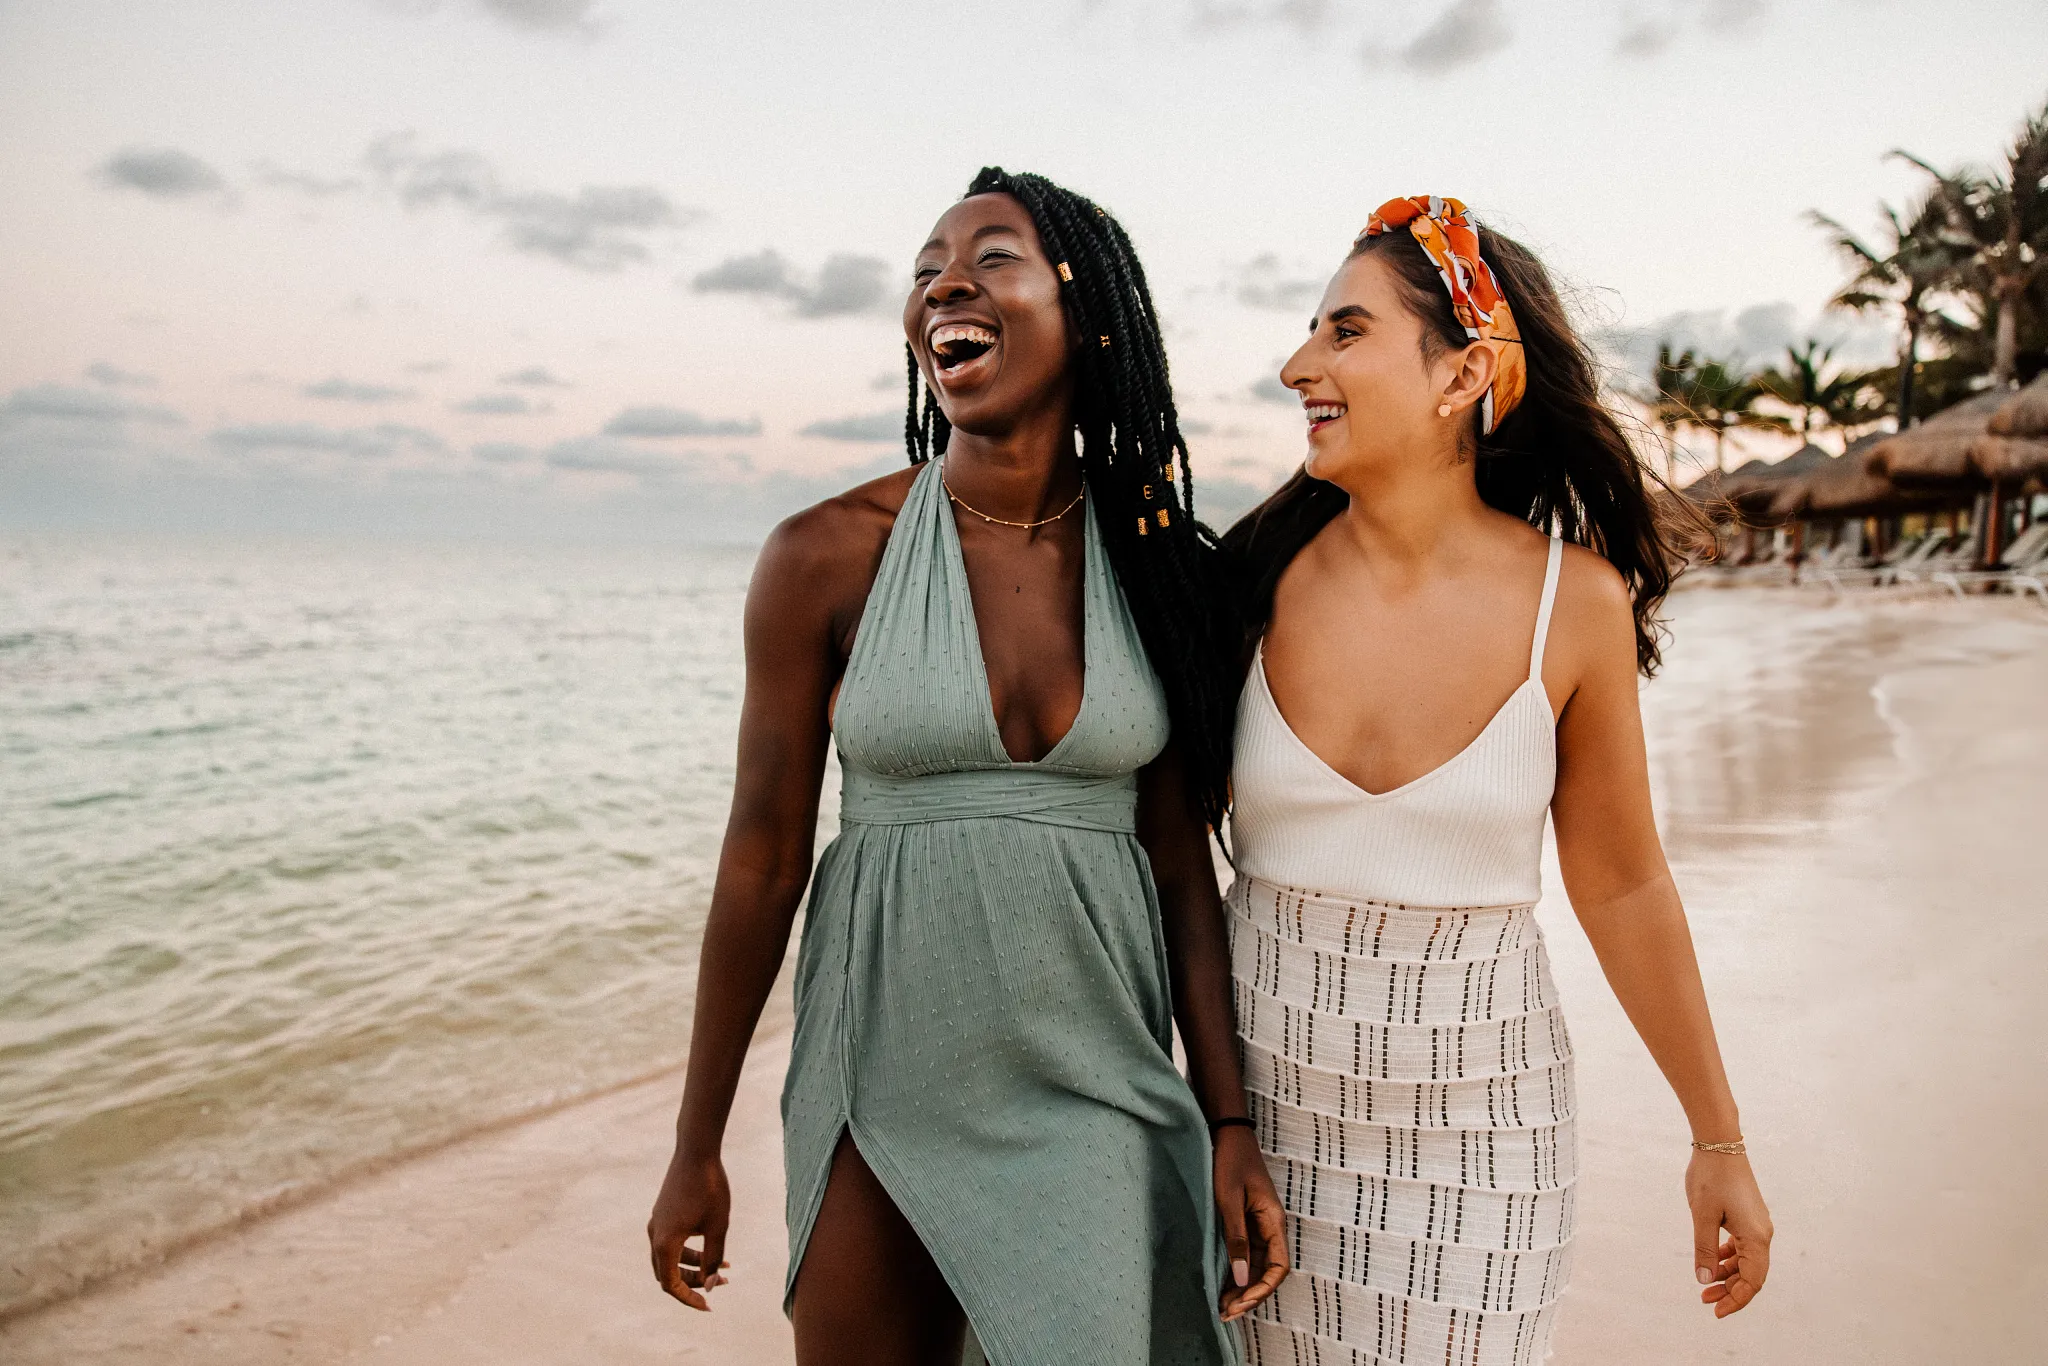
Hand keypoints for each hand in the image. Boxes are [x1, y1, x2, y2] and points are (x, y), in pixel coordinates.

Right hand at [648, 1148, 731, 1310]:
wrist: (696, 1151)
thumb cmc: (709, 1188)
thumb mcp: (718, 1227)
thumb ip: (713, 1259)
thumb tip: (712, 1286)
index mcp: (665, 1242)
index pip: (671, 1285)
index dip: (688, 1299)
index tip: (709, 1306)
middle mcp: (655, 1234)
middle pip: (668, 1273)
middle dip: (693, 1283)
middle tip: (721, 1283)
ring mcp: (656, 1222)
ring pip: (670, 1258)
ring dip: (693, 1266)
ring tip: (725, 1266)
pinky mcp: (662, 1212)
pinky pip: (671, 1241)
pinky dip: (688, 1250)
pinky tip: (710, 1245)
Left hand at [1212, 1125, 1288, 1322]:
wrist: (1227, 1134)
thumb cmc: (1229, 1162)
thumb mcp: (1229, 1200)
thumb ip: (1236, 1238)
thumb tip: (1242, 1278)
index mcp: (1274, 1222)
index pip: (1279, 1268)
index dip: (1262, 1290)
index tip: (1240, 1303)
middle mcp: (1271, 1228)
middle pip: (1267, 1272)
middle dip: (1249, 1296)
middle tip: (1225, 1314)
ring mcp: (1260, 1227)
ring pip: (1256, 1267)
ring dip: (1242, 1288)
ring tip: (1221, 1307)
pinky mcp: (1247, 1223)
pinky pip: (1247, 1255)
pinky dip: (1236, 1273)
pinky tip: (1221, 1286)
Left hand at [1686, 1149, 1770, 1317]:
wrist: (1719, 1143)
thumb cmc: (1710, 1178)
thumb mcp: (1702, 1217)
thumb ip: (1704, 1250)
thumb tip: (1705, 1281)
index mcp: (1756, 1237)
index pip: (1752, 1281)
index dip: (1736, 1300)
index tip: (1715, 1311)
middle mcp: (1763, 1234)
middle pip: (1751, 1275)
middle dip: (1730, 1291)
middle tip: (1705, 1300)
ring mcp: (1757, 1225)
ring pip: (1746, 1261)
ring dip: (1727, 1275)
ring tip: (1705, 1285)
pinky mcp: (1749, 1217)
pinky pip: (1742, 1246)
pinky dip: (1728, 1258)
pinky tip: (1712, 1262)